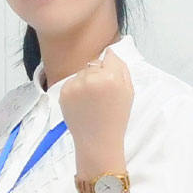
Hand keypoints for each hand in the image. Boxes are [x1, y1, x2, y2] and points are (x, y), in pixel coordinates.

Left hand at [57, 48, 135, 167]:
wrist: (97, 140)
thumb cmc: (116, 117)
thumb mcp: (129, 92)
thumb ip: (121, 69)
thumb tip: (110, 52)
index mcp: (111, 77)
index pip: (110, 57)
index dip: (111, 68)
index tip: (111, 79)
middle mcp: (91, 78)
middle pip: (95, 64)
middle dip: (99, 74)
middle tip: (102, 94)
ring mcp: (75, 84)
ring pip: (82, 72)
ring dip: (86, 81)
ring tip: (91, 100)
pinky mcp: (63, 91)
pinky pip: (72, 81)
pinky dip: (76, 89)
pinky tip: (82, 103)